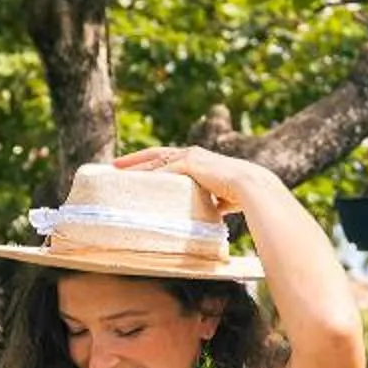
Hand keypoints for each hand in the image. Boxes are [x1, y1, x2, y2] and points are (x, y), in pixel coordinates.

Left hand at [117, 144, 273, 218]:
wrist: (252, 187)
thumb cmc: (243, 195)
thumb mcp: (223, 197)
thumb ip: (215, 202)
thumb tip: (215, 213)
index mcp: (200, 160)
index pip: (170, 159)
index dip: (152, 163)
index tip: (136, 169)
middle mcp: (193, 154)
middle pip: (157, 155)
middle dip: (135, 159)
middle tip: (115, 165)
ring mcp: (190, 157)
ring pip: (155, 160)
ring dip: (135, 165)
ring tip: (116, 171)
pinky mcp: (189, 164)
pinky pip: (162, 170)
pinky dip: (146, 175)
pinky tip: (132, 180)